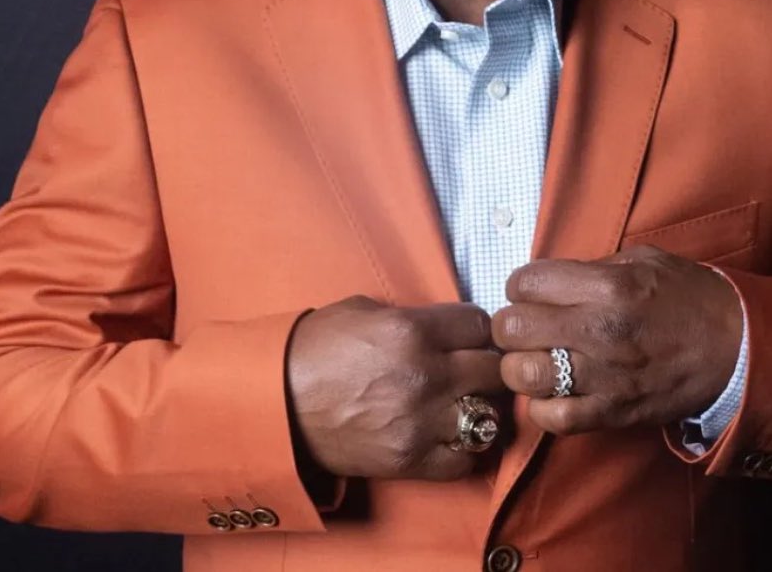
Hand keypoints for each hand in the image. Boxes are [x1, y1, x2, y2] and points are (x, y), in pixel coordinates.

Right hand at [286, 296, 503, 480]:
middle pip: (493, 368)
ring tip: (468, 400)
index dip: (477, 328)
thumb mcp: (365, 310)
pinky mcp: (410, 460)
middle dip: (487, 363)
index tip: (471, 335)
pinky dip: (466, 447)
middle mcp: (424, 375)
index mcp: (412, 330)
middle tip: (475, 366)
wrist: (278, 402)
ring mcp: (420, 422)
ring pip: (490, 414)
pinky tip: (452, 433)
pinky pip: (465, 458)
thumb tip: (447, 326)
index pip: (480, 325)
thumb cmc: (317, 349)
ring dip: (482, 405)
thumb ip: (414, 316)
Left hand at [491, 246, 741, 434]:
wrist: (738, 348)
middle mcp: (601, 331)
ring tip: (535, 357)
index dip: (520, 285)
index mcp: (608, 286)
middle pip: (514, 328)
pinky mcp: (614, 414)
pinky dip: (542, 407)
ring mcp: (606, 377)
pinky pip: (553, 418)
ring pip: (524, 375)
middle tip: (526, 325)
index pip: (526, 282)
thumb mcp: (641, 260)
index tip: (530, 291)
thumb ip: (588, 268)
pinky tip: (552, 391)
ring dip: (520, 365)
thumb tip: (545, 281)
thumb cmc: (687, 296)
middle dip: (511, 324)